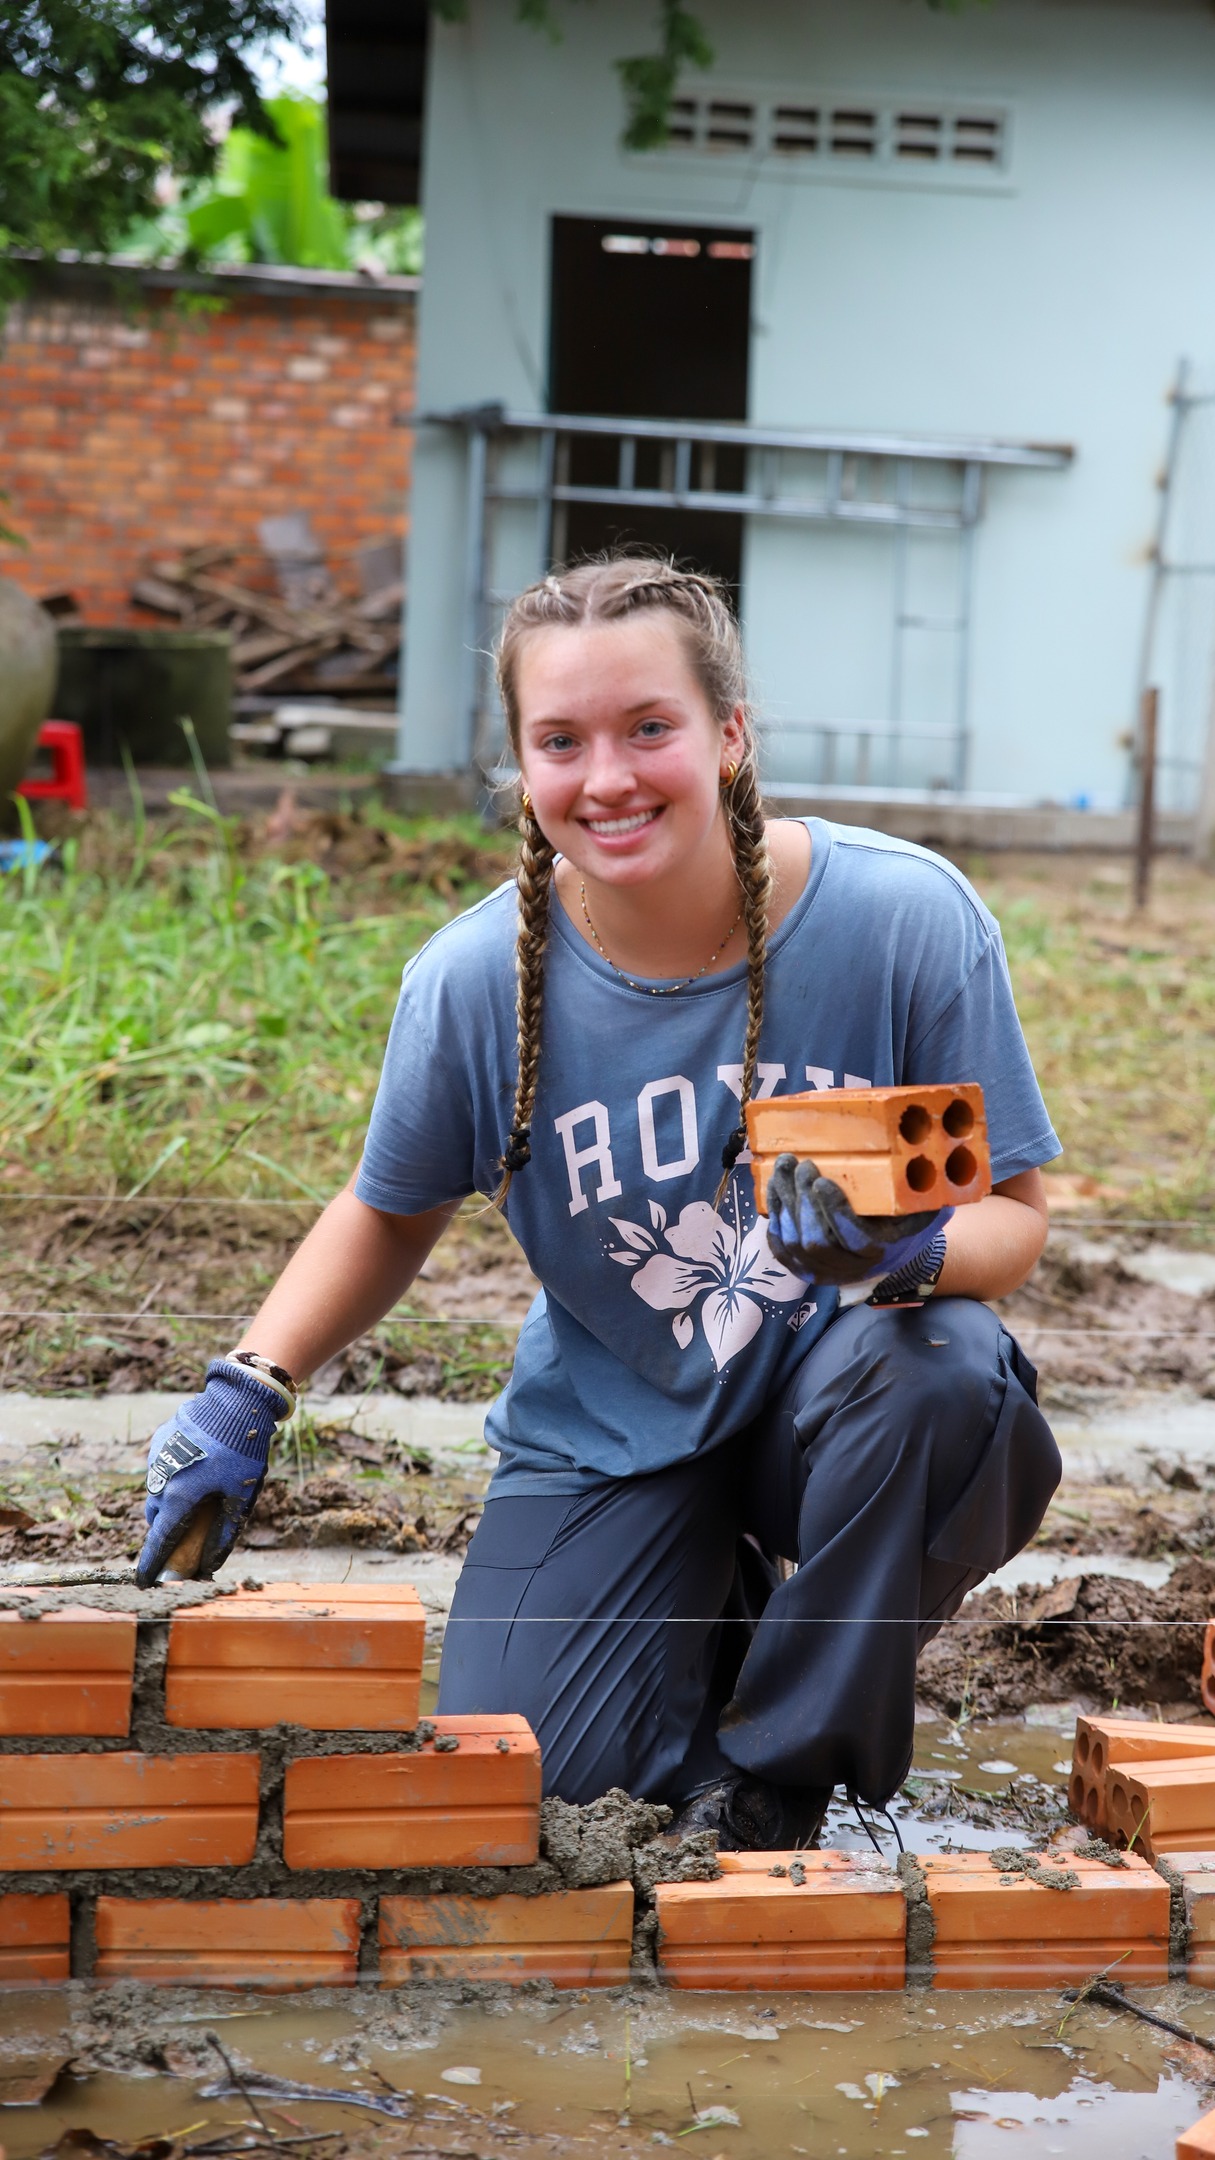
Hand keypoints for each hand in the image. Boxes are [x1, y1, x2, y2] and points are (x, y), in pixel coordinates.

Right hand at [136, 1361, 287, 1587]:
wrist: (236, 1402)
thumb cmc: (241, 1451)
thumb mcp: (239, 1496)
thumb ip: (224, 1532)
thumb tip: (211, 1563)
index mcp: (179, 1497)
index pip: (160, 1540)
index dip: (151, 1563)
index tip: (144, 1580)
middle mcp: (161, 1478)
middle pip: (155, 1516)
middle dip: (164, 1529)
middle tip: (183, 1533)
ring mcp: (158, 1457)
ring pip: (156, 1490)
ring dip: (168, 1500)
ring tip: (194, 1497)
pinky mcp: (160, 1439)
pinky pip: (161, 1467)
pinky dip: (172, 1475)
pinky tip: (196, 1468)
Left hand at [766, 1153, 952, 1288]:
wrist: (890, 1254)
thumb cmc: (904, 1221)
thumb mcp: (923, 1208)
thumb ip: (926, 1194)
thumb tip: (933, 1167)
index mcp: (879, 1253)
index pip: (852, 1237)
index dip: (834, 1210)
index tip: (823, 1181)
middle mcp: (849, 1269)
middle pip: (816, 1240)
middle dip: (803, 1200)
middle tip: (800, 1164)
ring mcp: (823, 1273)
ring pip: (793, 1243)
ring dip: (784, 1203)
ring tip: (783, 1169)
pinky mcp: (803, 1270)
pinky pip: (780, 1251)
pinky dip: (773, 1221)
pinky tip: (774, 1193)